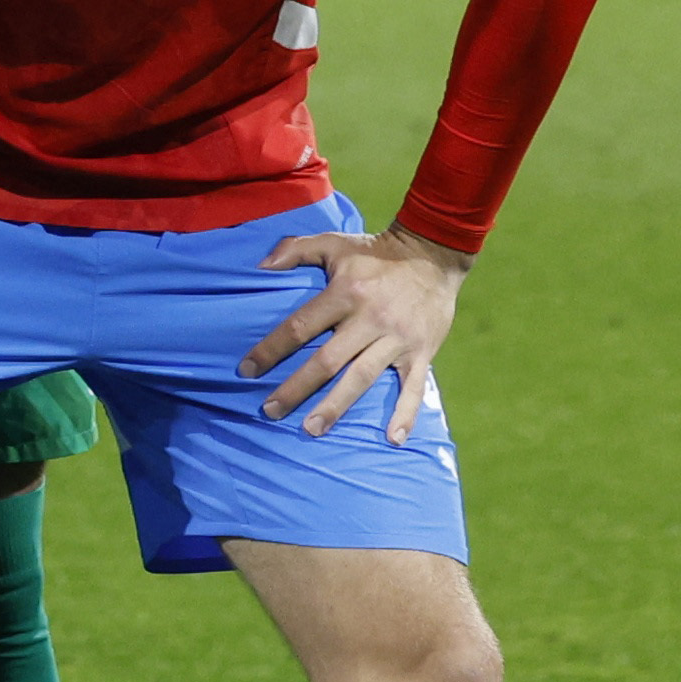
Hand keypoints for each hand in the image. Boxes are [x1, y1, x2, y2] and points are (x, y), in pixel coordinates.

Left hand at [242, 225, 466, 441]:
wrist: (434, 253)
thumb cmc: (375, 251)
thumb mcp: (333, 242)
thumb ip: (294, 250)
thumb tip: (259, 266)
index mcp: (346, 292)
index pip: (300, 327)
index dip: (271, 350)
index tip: (246, 370)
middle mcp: (371, 319)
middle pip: (327, 361)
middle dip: (297, 388)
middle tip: (270, 411)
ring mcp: (398, 338)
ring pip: (362, 378)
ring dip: (337, 406)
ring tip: (312, 429)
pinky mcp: (423, 351)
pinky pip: (414, 387)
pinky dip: (405, 414)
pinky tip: (393, 439)